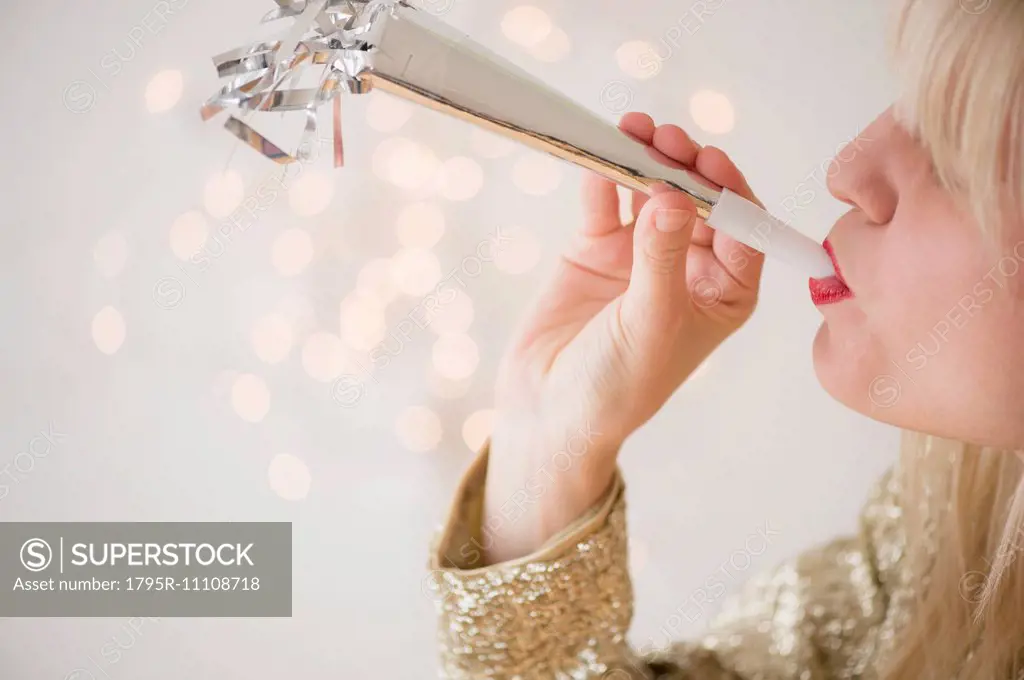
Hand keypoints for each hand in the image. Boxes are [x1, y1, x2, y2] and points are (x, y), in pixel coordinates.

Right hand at [482, 112, 765, 562]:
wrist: (548, 410)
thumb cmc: (616, 386)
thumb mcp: (650, 323)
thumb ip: (660, 258)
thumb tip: (673, 195)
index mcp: (723, 293)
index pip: (742, 230)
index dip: (730, 192)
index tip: (708, 164)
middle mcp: (687, 267)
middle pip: (696, 201)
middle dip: (685, 167)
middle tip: (666, 139)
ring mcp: (640, 255)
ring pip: (651, 193)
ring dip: (645, 162)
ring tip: (633, 131)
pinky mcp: (595, 249)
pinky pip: (604, 204)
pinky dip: (602, 180)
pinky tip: (599, 157)